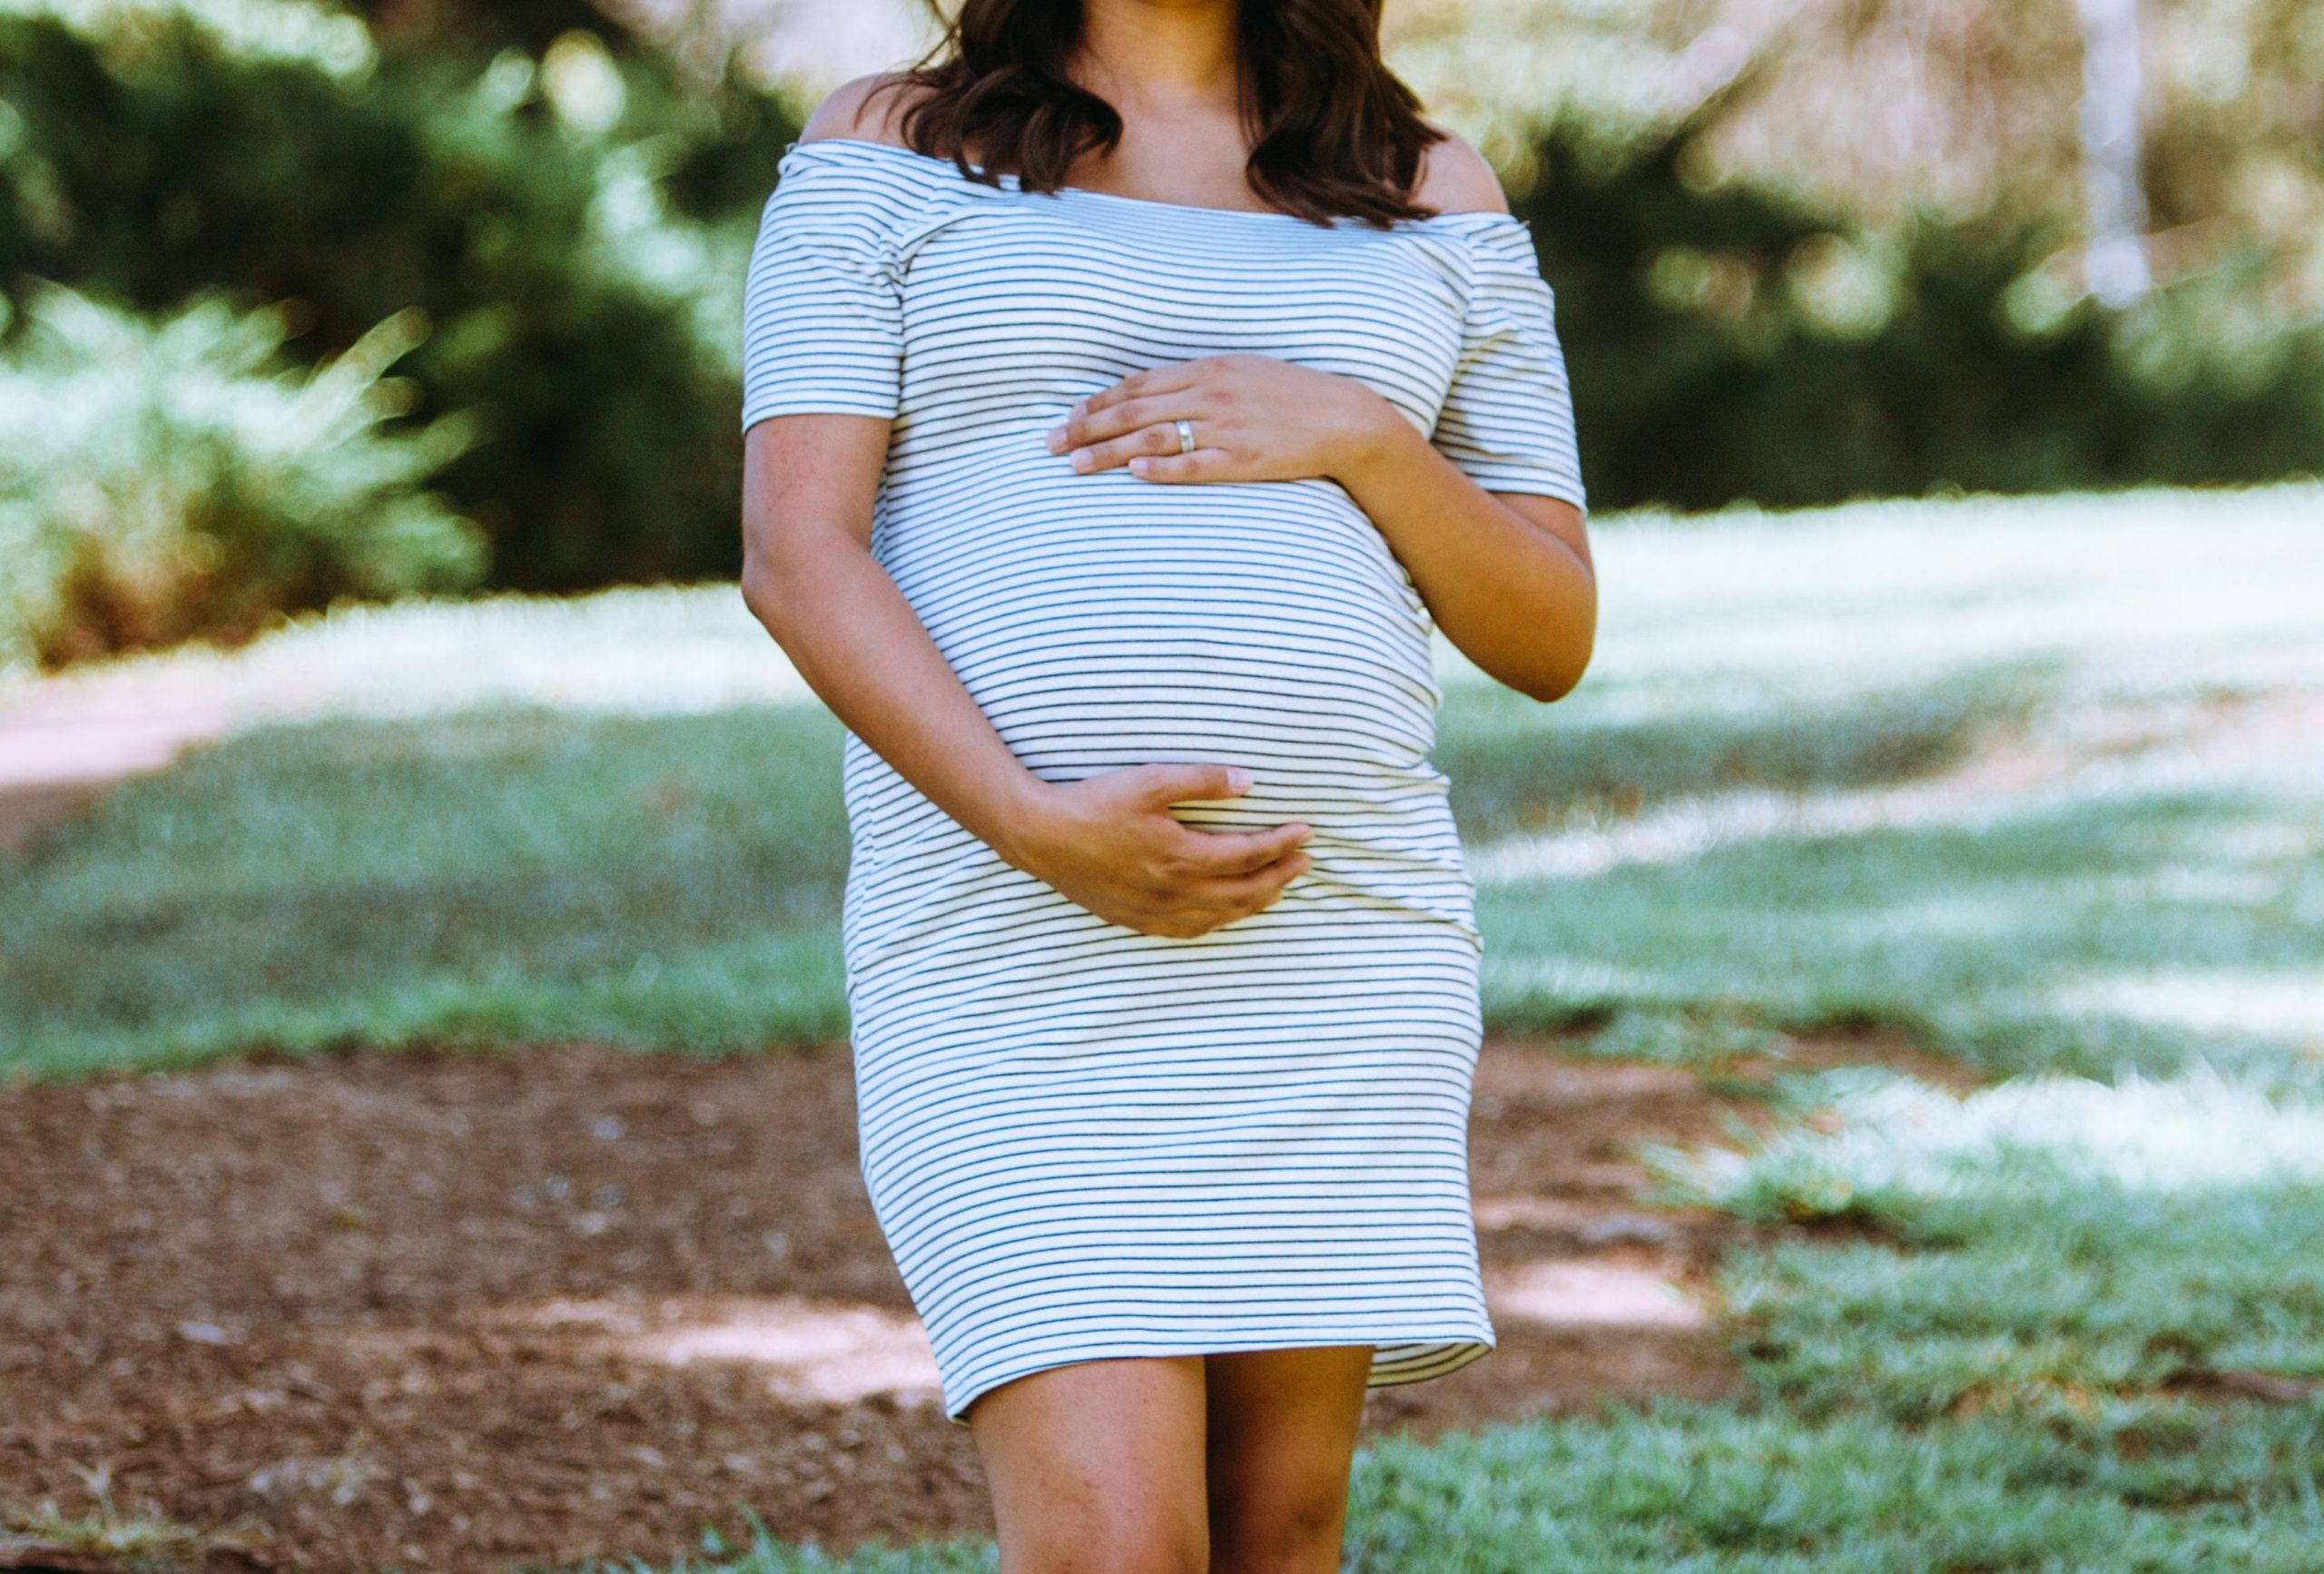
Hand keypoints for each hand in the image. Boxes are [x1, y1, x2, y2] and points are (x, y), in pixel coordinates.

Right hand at [999, 762, 1313, 938]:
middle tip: (1305, 862)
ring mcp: (1155, 911)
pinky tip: (1223, 915)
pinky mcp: (1135, 919)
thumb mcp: (1151, 780)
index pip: (1250, 855)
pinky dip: (1216, 923)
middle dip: (1280, 876)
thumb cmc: (1094, 803)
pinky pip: (1188, 931)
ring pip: (1220, 916)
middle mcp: (1175, 892)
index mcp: (1183, 857)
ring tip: (1277, 891)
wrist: (1040, 836)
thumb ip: (1203, 780)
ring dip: (1254, 903)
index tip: (1307, 832)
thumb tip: (1249, 781)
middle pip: (1244, 892)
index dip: (1283, 843)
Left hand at [1044, 355, 1404, 484]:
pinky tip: (1133, 476)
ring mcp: (1225, 428)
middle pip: (1133, 412)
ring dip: (1108, 452)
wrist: (1343, 418)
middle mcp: (1209, 395)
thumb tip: (1142, 387)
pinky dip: (1162, 470)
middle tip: (1051, 445)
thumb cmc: (1288, 395)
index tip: (1067, 417)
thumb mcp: (1238, 372)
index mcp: (1207, 370)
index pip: (1137, 386)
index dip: (1097, 403)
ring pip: (1153, 439)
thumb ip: (1191, 380)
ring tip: (1075, 466)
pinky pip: (1194, 466)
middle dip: (1086, 428)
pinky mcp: (1243, 460)